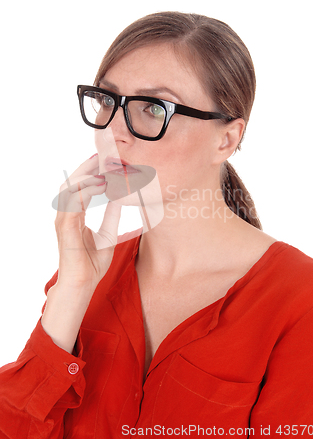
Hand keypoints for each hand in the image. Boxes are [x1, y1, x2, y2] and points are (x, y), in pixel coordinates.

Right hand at [54, 154, 120, 293]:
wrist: (83, 285)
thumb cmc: (92, 264)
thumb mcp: (108, 235)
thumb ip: (111, 216)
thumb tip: (118, 199)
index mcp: (75, 216)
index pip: (79, 188)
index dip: (90, 173)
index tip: (105, 162)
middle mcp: (67, 215)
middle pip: (72, 183)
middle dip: (86, 168)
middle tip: (103, 156)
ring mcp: (64, 220)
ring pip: (69, 188)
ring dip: (85, 175)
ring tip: (102, 167)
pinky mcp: (65, 227)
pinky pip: (72, 202)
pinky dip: (85, 190)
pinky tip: (100, 184)